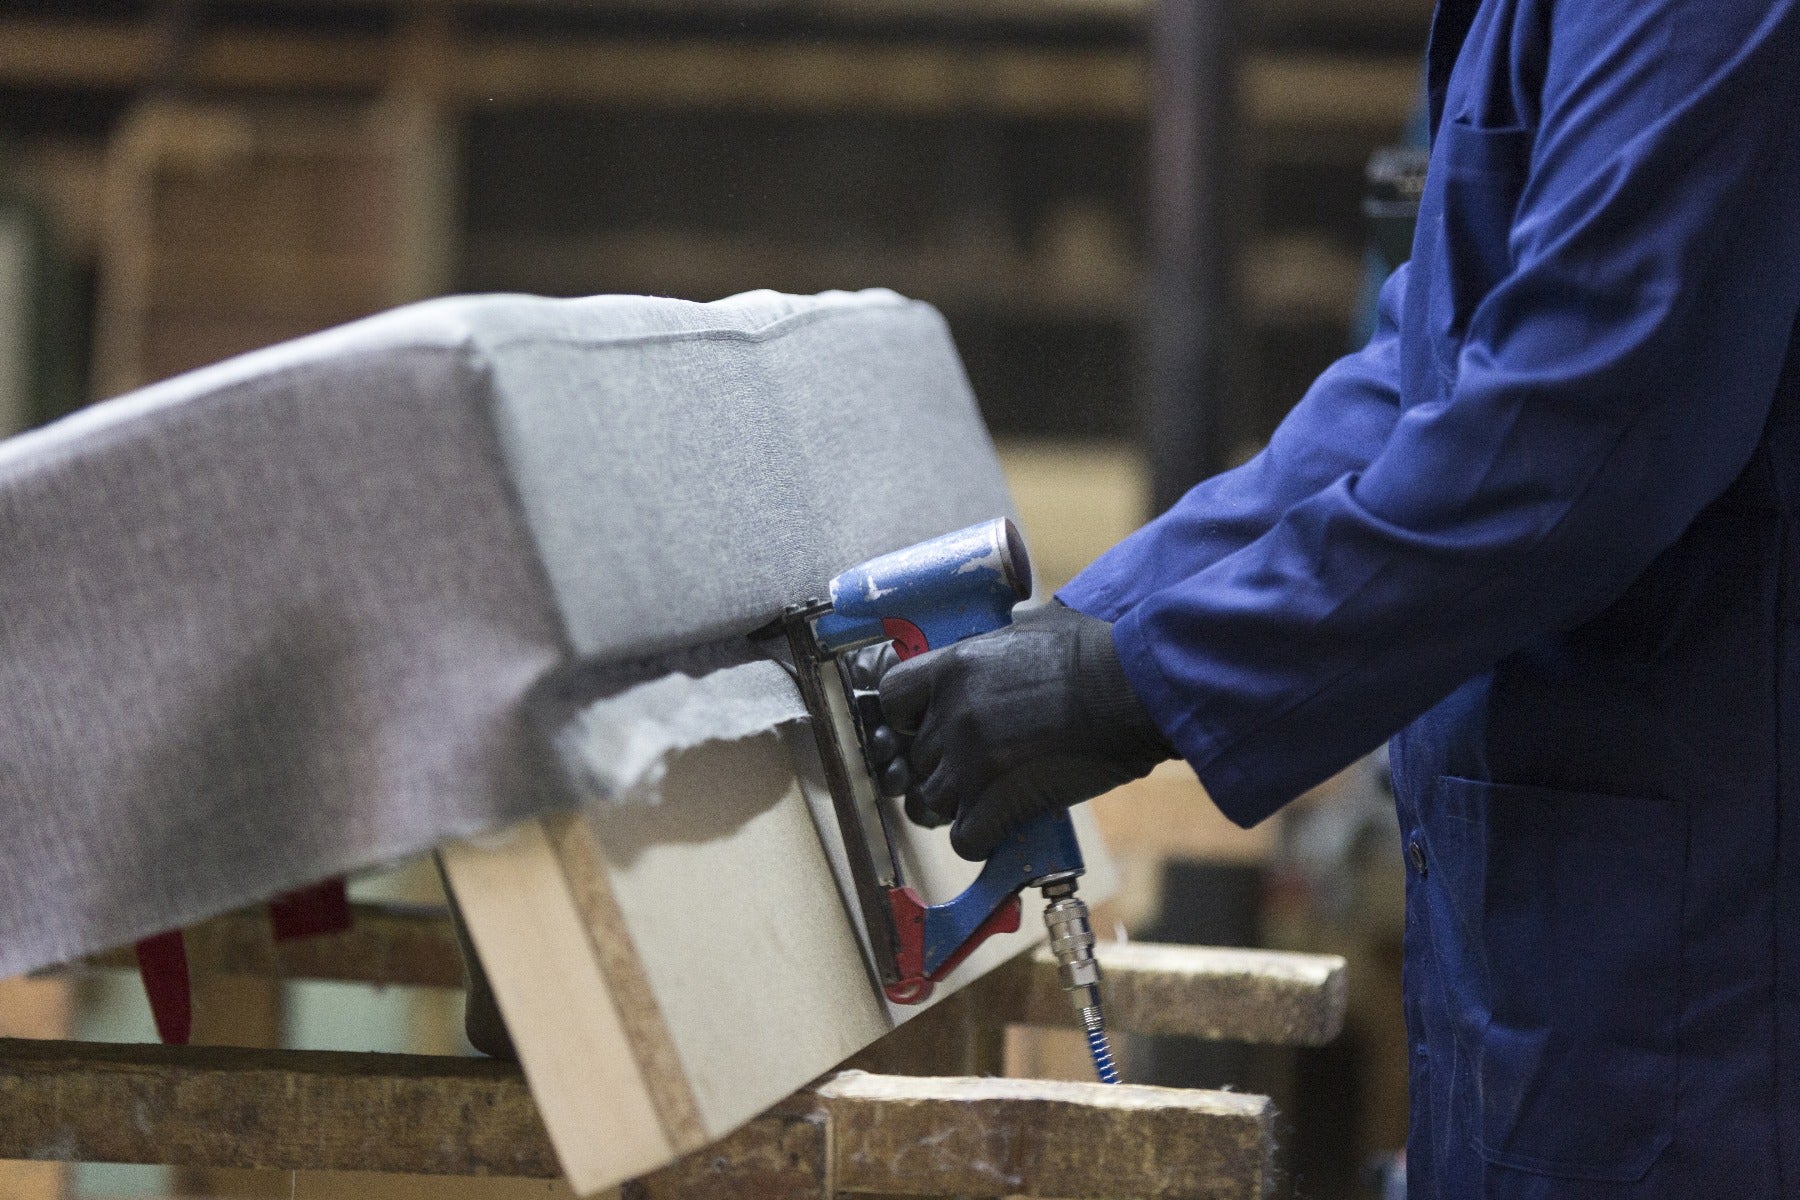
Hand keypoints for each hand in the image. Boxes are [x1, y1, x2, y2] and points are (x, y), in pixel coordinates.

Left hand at [875, 602, 1173, 860]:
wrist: (1133, 687)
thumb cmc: (1097, 652)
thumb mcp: (1034, 629)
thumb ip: (1002, 646)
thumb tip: (1009, 640)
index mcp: (954, 667)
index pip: (892, 699)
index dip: (907, 720)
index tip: (930, 727)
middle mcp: (951, 714)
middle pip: (915, 759)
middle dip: (941, 770)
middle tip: (976, 772)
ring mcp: (969, 761)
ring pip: (930, 803)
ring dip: (956, 807)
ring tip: (988, 801)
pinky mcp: (996, 802)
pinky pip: (963, 838)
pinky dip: (979, 840)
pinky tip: (1000, 830)